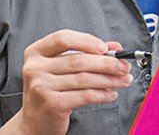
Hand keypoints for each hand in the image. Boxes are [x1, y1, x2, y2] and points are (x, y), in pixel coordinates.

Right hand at [16, 30, 132, 133]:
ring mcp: (42, 86)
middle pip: (78, 60)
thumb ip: (84, 54)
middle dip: (106, 63)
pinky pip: (84, 95)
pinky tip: (111, 94)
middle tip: (124, 66)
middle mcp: (35, 68)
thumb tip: (114, 47)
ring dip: (109, 79)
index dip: (86, 41)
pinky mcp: (52, 103)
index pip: (62, 38)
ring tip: (123, 80)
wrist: (35, 121)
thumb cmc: (49, 91)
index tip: (106, 48)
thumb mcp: (61, 69)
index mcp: (35, 53)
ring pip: (84, 79)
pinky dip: (102, 94)